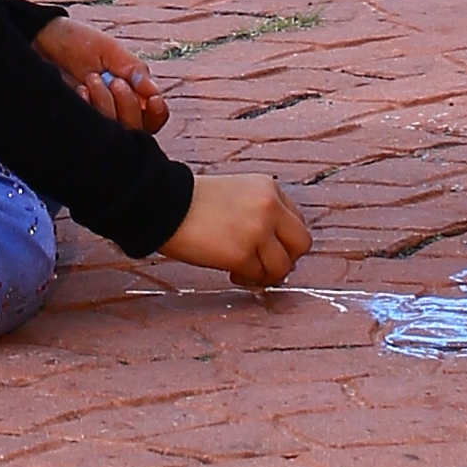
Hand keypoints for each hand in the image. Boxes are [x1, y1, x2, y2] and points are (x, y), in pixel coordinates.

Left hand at [31, 16, 168, 133]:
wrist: (41, 40)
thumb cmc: (77, 42)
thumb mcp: (109, 51)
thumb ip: (134, 70)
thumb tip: (153, 92)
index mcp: (131, 93)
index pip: (154, 116)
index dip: (157, 113)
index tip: (153, 100)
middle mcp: (116, 111)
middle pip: (137, 130)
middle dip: (129, 106)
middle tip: (115, 82)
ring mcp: (95, 119)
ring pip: (115, 132)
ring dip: (107, 105)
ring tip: (91, 79)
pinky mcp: (76, 122)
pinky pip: (91, 130)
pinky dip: (89, 109)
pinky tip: (79, 91)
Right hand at [160, 174, 313, 288]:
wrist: (164, 205)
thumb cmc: (193, 201)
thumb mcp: (237, 193)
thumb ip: (261, 212)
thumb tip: (278, 248)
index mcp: (269, 188)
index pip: (297, 221)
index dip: (284, 240)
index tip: (268, 248)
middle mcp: (270, 207)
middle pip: (301, 244)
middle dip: (286, 259)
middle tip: (265, 265)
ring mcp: (258, 231)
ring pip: (283, 266)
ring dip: (267, 274)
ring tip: (245, 271)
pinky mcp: (242, 254)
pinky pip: (258, 277)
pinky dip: (248, 279)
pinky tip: (231, 272)